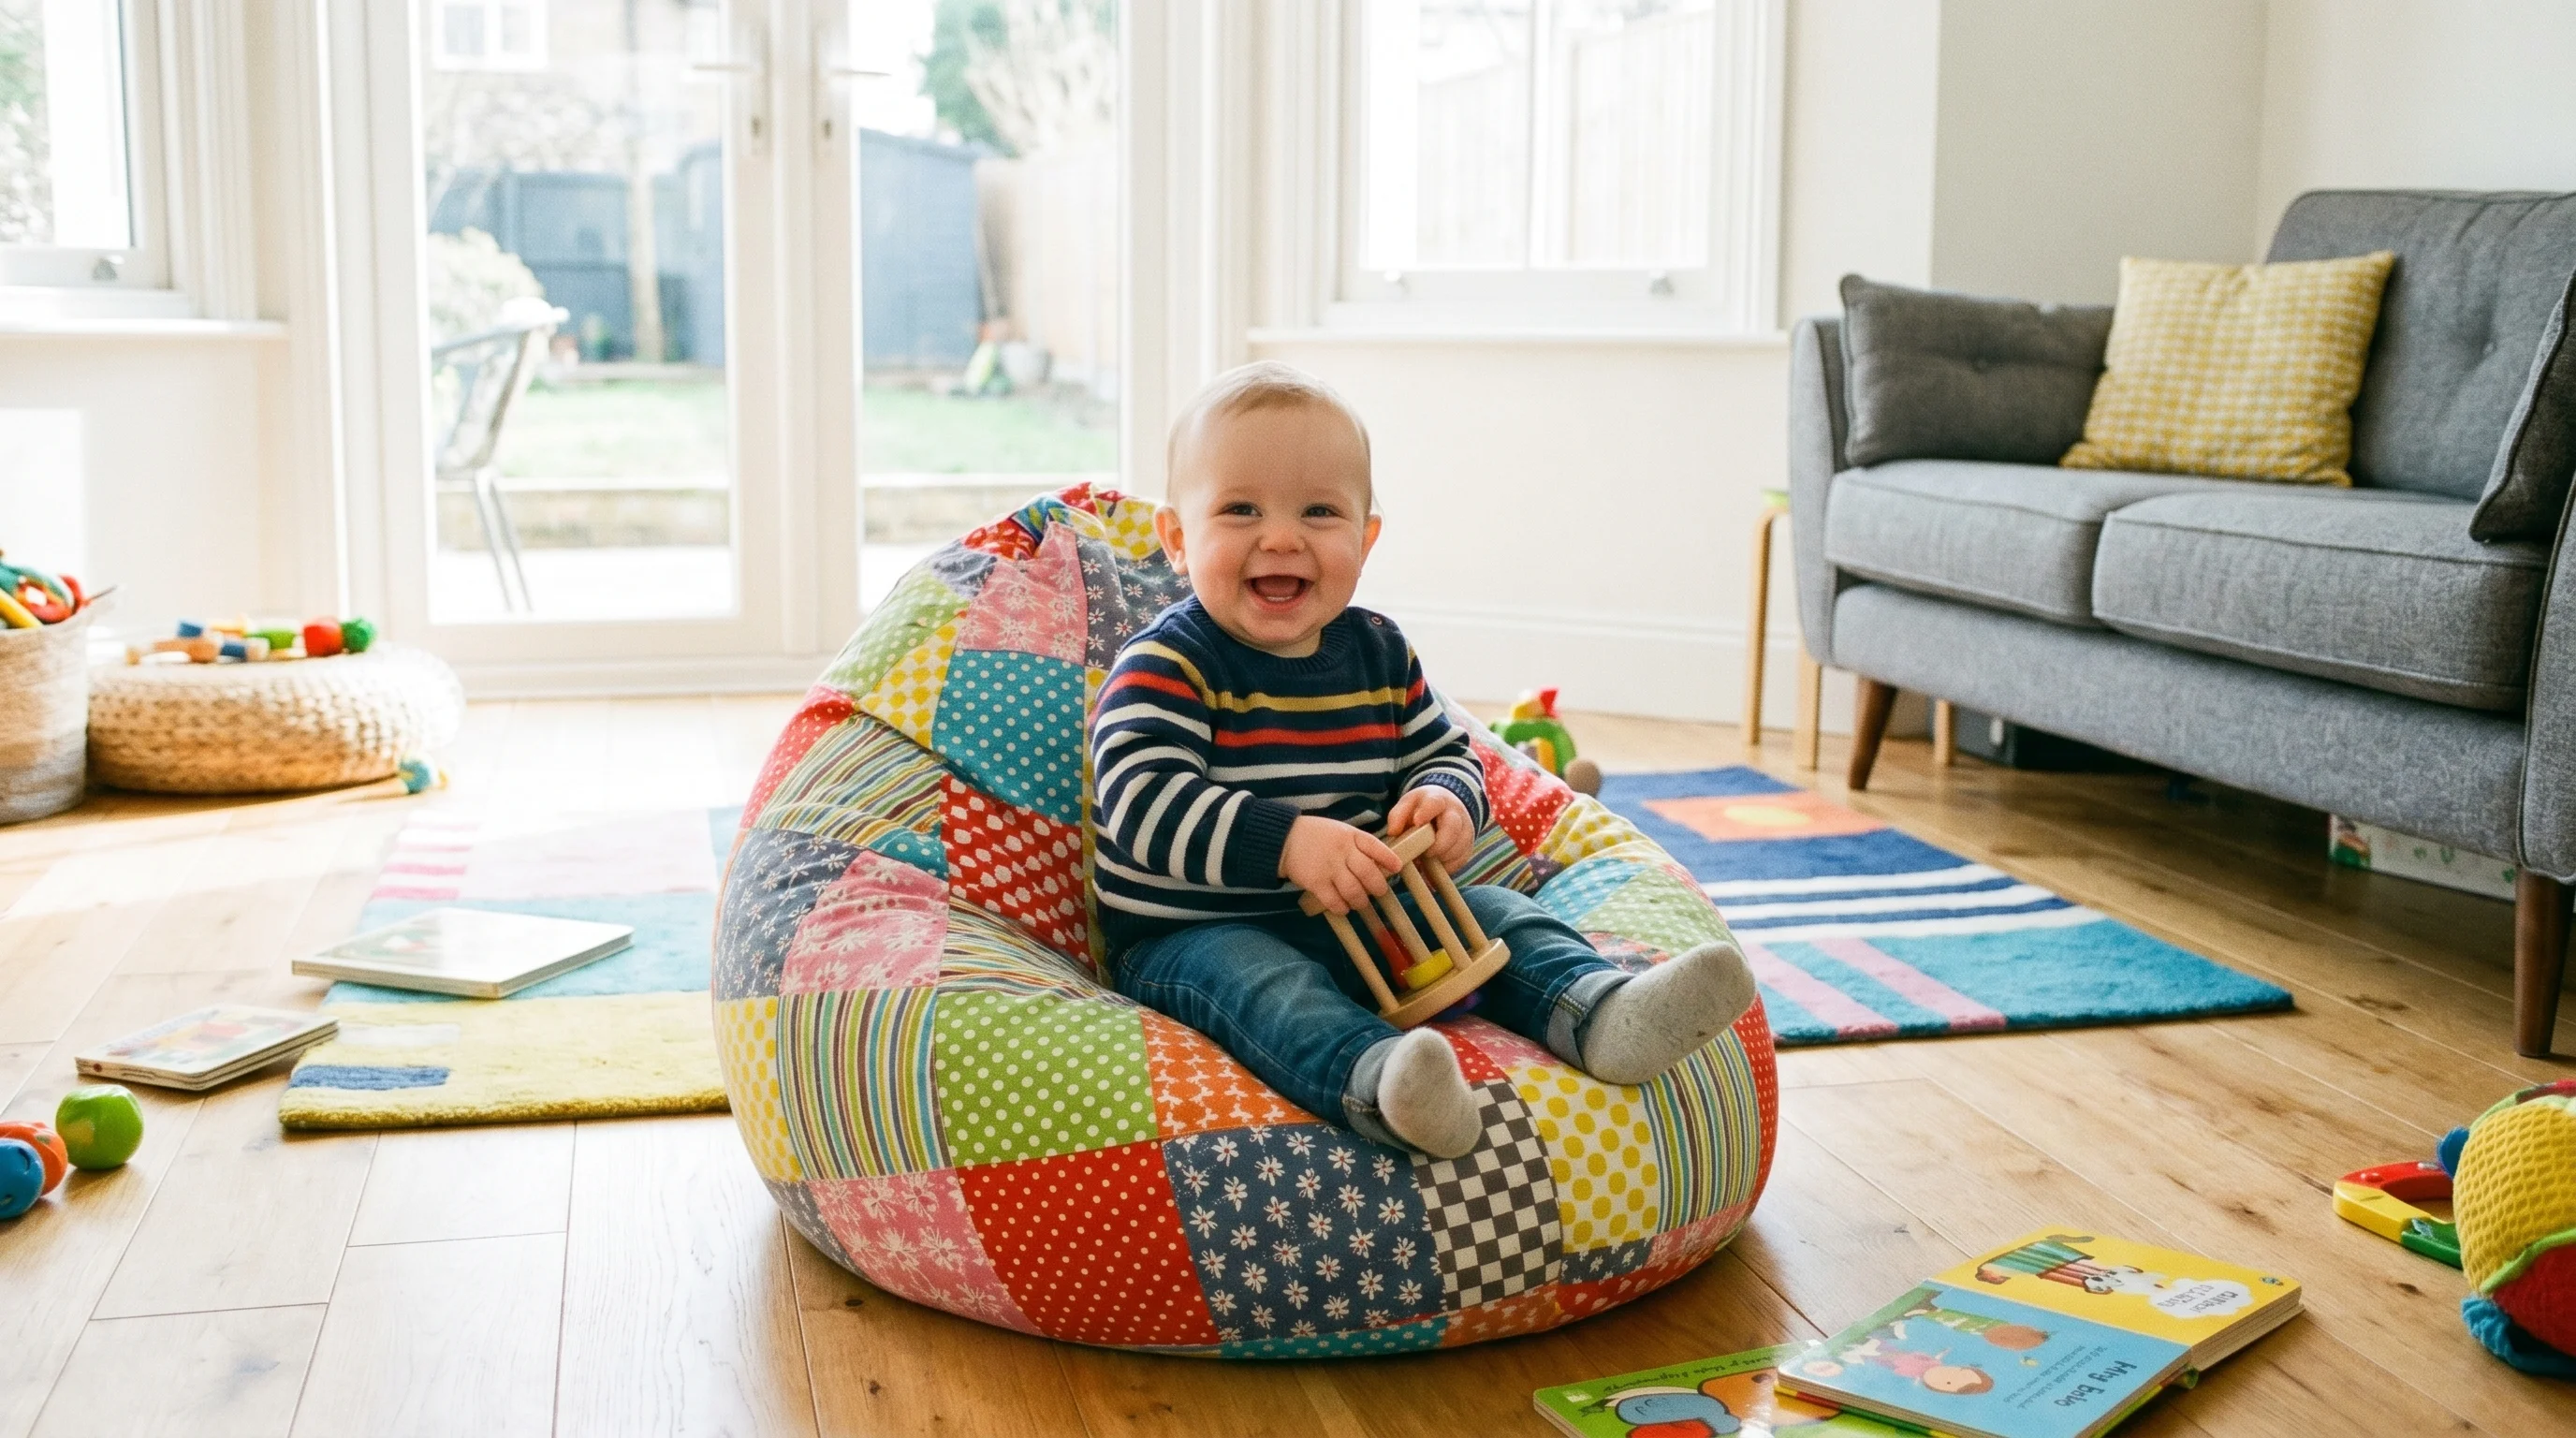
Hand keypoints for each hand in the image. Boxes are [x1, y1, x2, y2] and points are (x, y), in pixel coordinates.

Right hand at [1280, 816, 1400, 914]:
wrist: (1284, 839)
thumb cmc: (1317, 835)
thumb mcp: (1340, 831)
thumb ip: (1358, 844)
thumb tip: (1380, 863)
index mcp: (1350, 836)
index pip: (1375, 846)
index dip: (1388, 859)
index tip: (1396, 868)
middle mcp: (1342, 851)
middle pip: (1368, 873)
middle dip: (1378, 887)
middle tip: (1379, 892)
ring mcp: (1329, 867)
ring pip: (1354, 891)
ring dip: (1361, 901)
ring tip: (1360, 902)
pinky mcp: (1316, 882)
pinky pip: (1334, 901)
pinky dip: (1342, 908)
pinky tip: (1343, 907)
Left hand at [1386, 785, 1473, 869]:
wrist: (1447, 809)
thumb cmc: (1422, 809)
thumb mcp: (1408, 805)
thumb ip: (1398, 816)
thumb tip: (1393, 832)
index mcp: (1438, 800)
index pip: (1435, 803)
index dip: (1426, 812)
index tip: (1417, 822)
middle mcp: (1456, 814)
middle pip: (1452, 828)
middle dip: (1438, 845)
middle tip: (1425, 853)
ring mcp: (1465, 830)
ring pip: (1458, 848)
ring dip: (1441, 858)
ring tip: (1426, 858)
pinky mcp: (1468, 847)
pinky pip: (1460, 861)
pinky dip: (1446, 866)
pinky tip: (1435, 864)